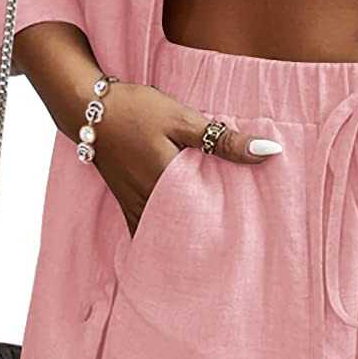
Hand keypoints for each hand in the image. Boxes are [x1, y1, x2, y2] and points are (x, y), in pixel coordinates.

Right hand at [92, 81, 282, 237]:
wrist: (88, 108)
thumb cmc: (136, 110)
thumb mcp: (183, 119)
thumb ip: (223, 140)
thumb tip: (268, 152)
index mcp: (167, 185)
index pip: (206, 218)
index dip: (229, 229)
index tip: (251, 238)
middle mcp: (149, 202)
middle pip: (185, 231)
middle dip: (209, 240)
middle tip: (237, 250)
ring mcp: (134, 204)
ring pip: (164, 233)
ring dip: (185, 238)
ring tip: (212, 250)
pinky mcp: (125, 200)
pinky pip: (145, 227)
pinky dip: (162, 233)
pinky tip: (175, 241)